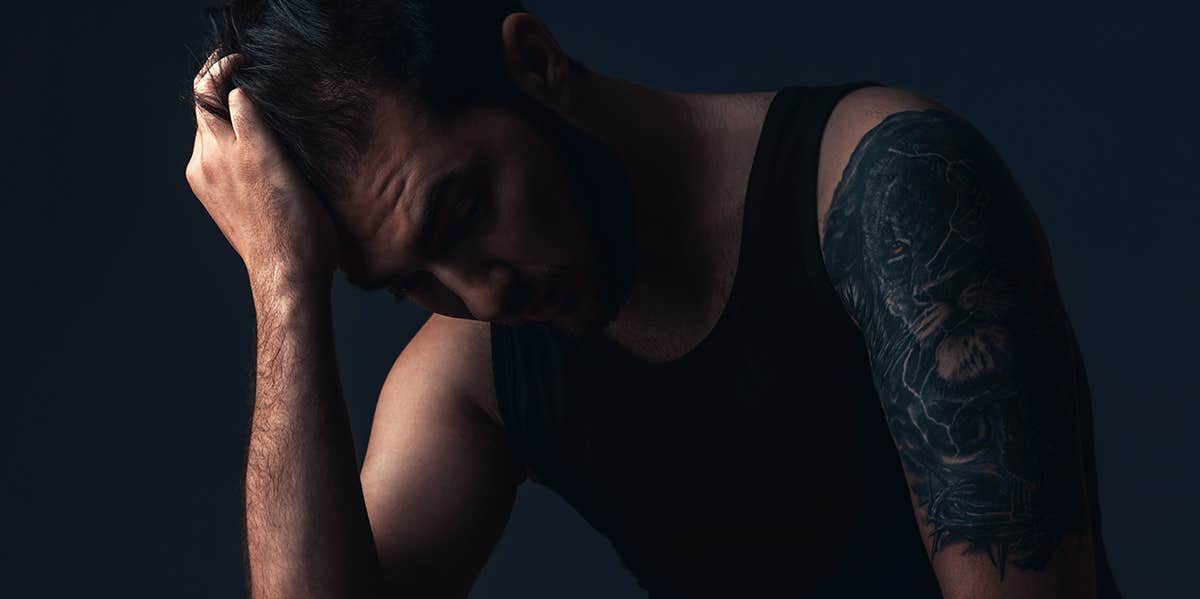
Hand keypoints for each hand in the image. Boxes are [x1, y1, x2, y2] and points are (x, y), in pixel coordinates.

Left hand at [185, 52, 338, 290]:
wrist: (289, 274)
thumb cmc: (291, 224)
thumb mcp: (272, 161)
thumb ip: (249, 121)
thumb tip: (235, 91)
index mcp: (215, 153)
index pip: (206, 93)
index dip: (222, 70)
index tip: (245, 60)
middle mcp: (205, 166)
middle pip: (206, 112)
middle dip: (225, 91)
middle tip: (253, 76)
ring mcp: (211, 186)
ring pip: (214, 135)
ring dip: (232, 117)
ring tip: (261, 110)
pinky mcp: (221, 203)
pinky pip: (221, 160)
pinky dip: (235, 143)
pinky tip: (260, 151)